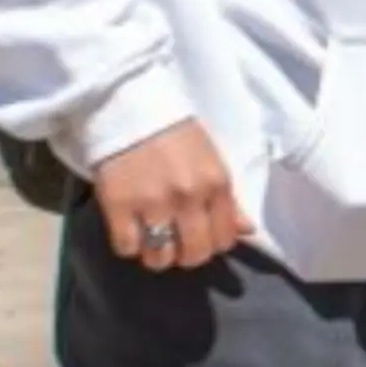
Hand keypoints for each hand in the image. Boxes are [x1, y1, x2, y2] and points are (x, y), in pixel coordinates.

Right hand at [92, 119, 247, 272]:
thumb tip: (248, 231)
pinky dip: (129, 246)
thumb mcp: (212, 161)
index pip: (224, 238)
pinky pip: (127, 247)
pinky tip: (131, 231)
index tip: (201, 237)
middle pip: (194, 254)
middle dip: (187, 255)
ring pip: (161, 257)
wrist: (130, 109)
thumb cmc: (175, 136)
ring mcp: (153, 203)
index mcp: (217, 184)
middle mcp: (189, 197)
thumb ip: (229, 200)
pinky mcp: (118, 205)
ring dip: (157, 255)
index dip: (213, 244)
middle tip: (176, 244)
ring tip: (152, 240)